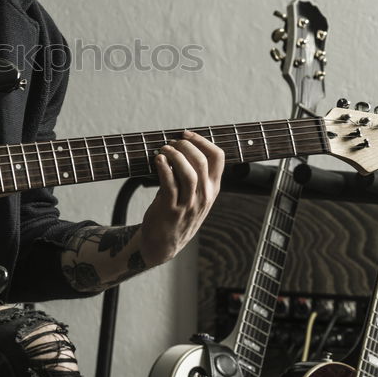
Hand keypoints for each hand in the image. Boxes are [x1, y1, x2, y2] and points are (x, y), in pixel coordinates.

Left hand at [139, 129, 223, 266]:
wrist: (164, 243)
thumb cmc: (177, 213)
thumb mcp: (195, 195)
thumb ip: (194, 174)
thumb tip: (181, 145)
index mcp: (212, 189)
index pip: (218, 158)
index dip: (202, 140)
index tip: (186, 133)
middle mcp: (204, 196)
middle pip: (201, 162)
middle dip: (185, 146)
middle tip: (171, 143)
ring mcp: (189, 204)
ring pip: (188, 173)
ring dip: (175, 156)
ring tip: (163, 150)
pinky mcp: (171, 210)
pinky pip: (169, 185)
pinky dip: (164, 168)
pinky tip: (158, 160)